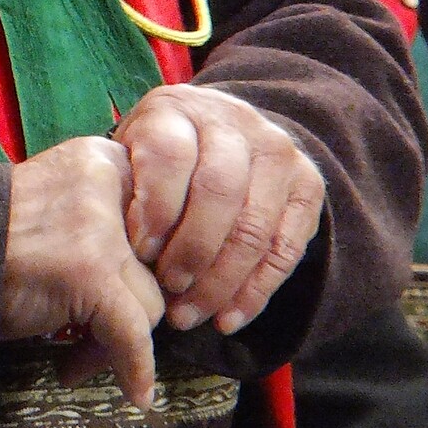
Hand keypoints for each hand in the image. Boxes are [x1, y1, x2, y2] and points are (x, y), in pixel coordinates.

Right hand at [0, 136, 167, 406]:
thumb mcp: (60, 205)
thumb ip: (110, 222)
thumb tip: (166, 282)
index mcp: (103, 158)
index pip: (162, 219)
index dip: (149, 266)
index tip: (126, 293)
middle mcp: (107, 182)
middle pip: (159, 262)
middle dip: (132, 306)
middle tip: (95, 334)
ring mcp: (99, 227)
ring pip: (150, 301)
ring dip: (119, 339)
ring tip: (75, 355)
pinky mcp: (89, 271)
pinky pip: (132, 334)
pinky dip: (135, 367)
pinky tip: (135, 392)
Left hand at [115, 85, 323, 336]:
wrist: (222, 133)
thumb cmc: (158, 160)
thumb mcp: (130, 156)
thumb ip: (125, 191)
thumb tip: (119, 256)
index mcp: (179, 108)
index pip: (170, 155)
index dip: (154, 209)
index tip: (138, 253)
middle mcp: (235, 122)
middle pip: (218, 191)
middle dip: (190, 251)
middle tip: (166, 291)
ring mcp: (278, 152)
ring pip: (254, 226)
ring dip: (219, 283)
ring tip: (187, 316)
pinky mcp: (308, 186)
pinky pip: (285, 249)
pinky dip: (254, 293)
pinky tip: (226, 319)